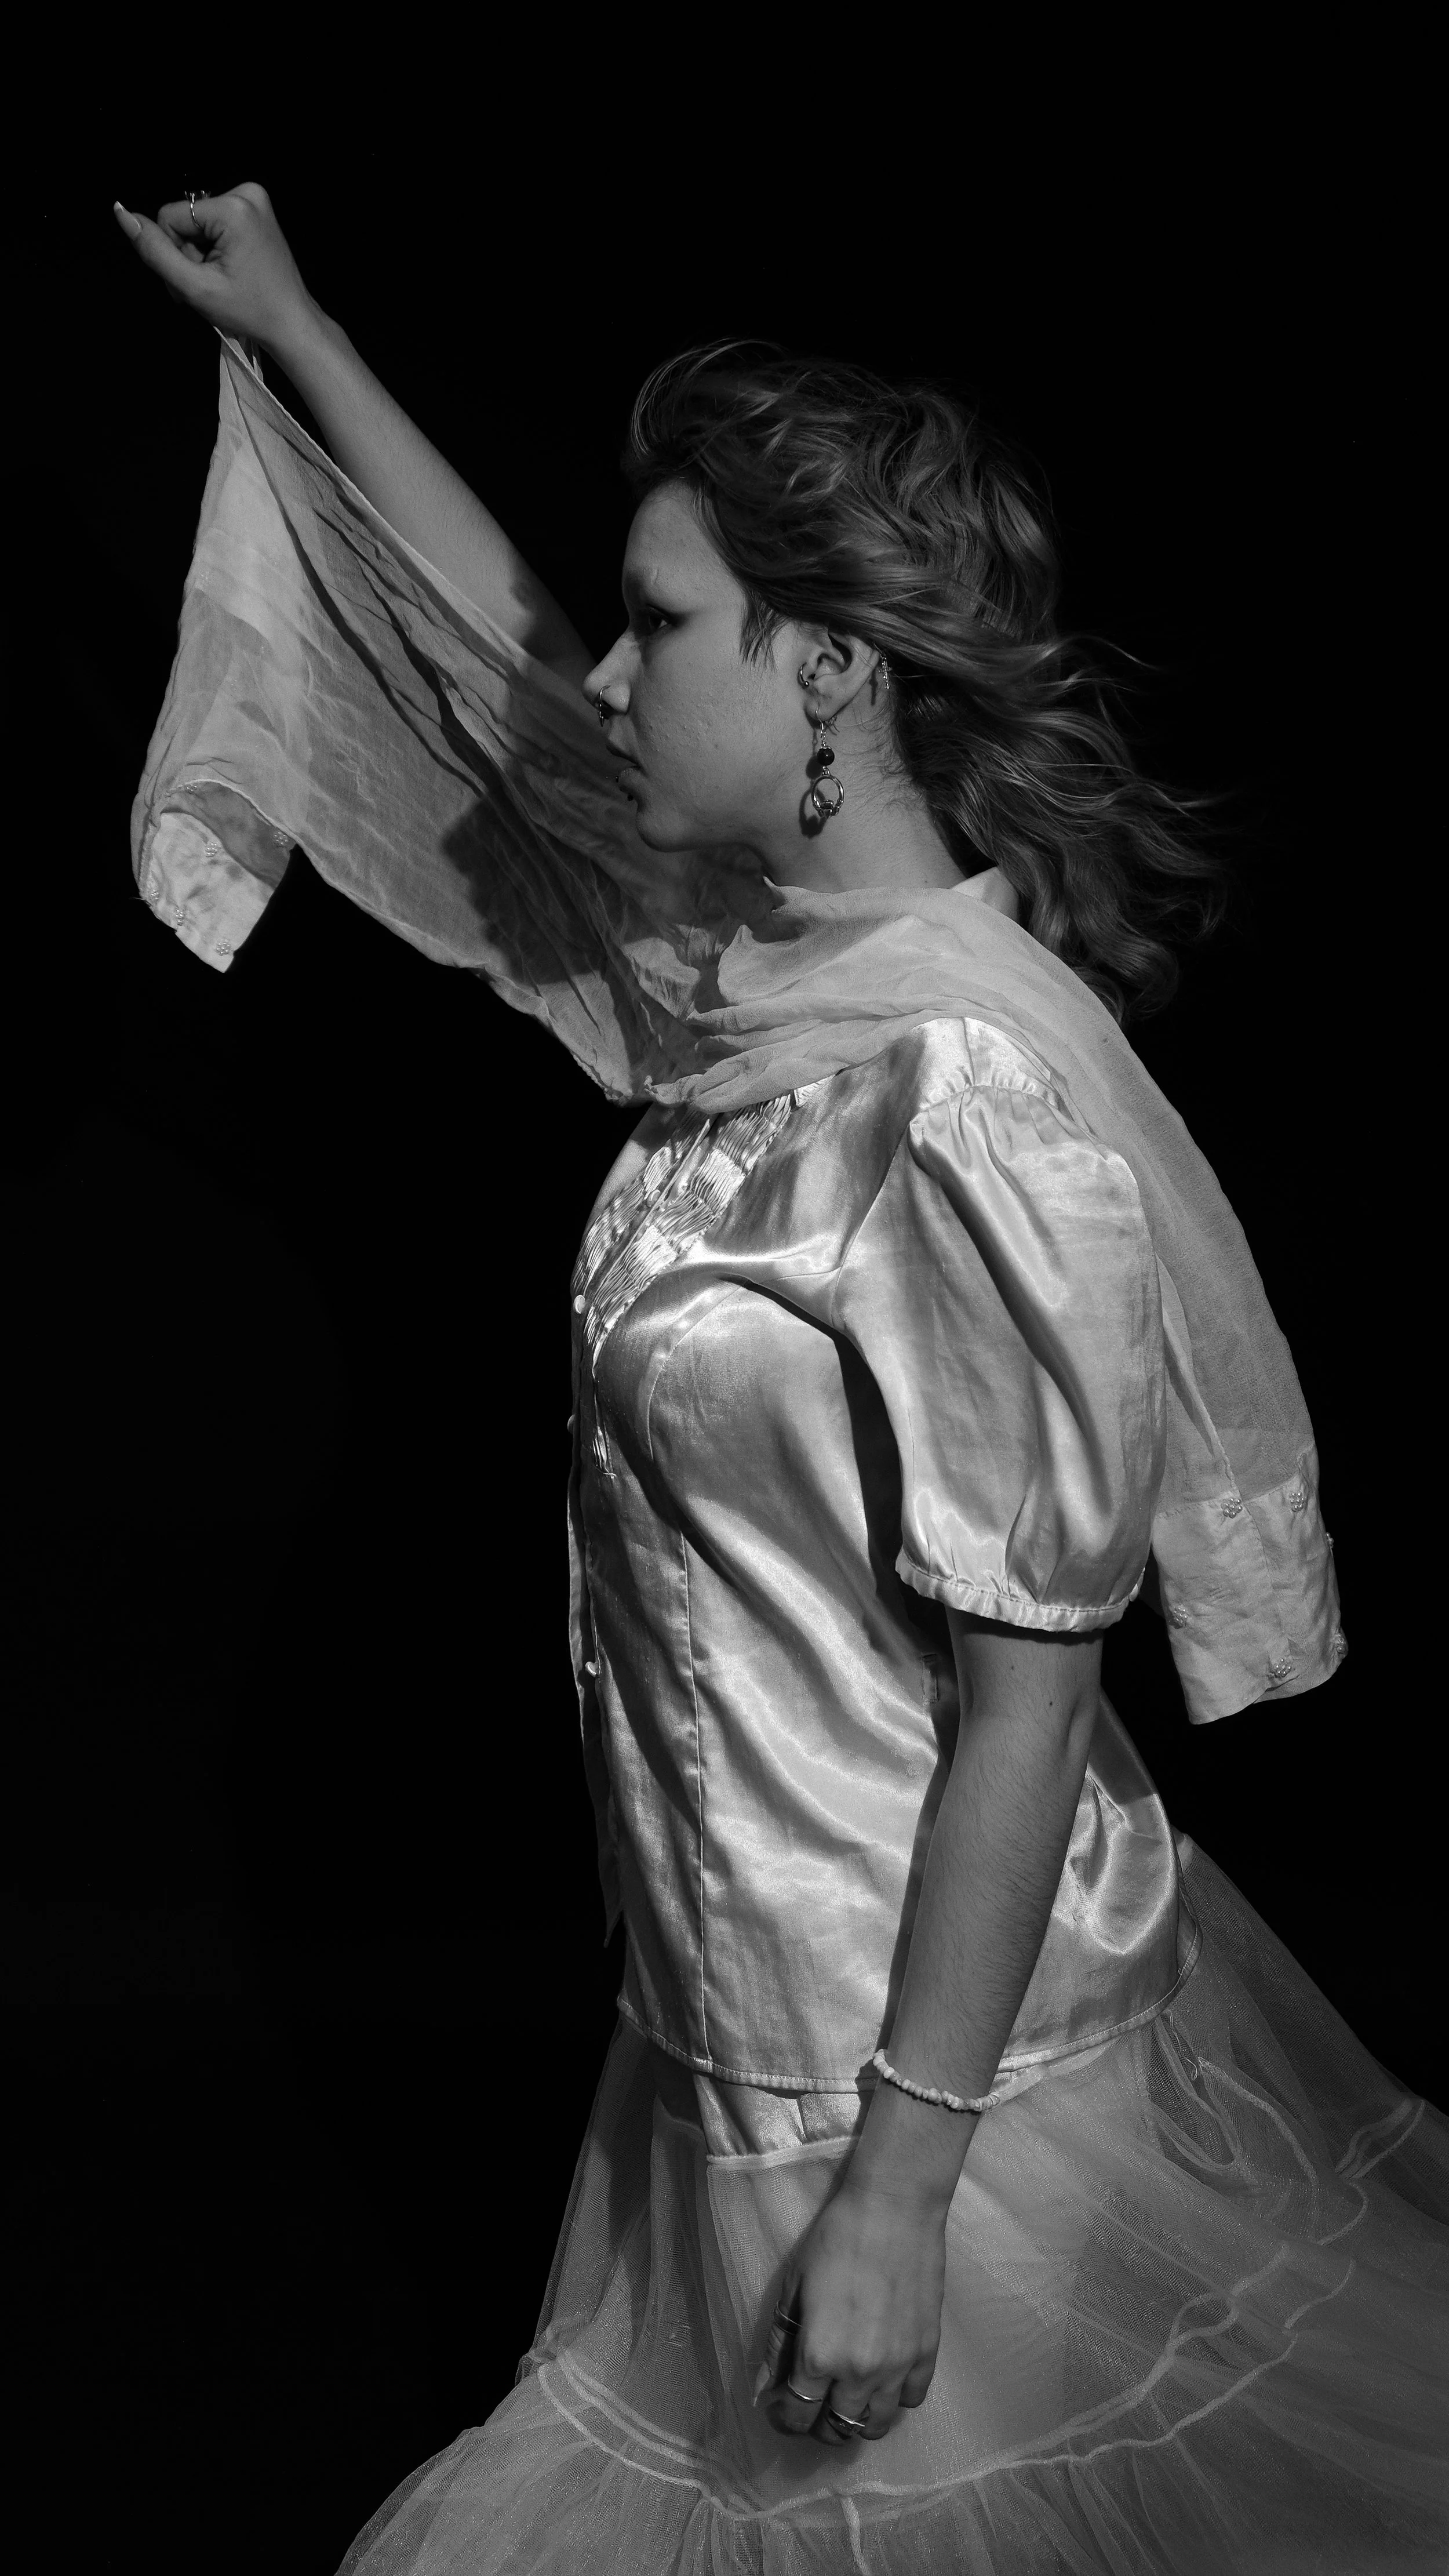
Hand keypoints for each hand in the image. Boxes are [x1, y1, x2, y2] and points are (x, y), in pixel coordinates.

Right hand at [112, 184, 315, 362]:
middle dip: (189, 255)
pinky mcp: (255, 208)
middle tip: (209, 286)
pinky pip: (214, 223)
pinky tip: (230, 270)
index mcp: (233, 207)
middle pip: (184, 219)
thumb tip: (121, 213)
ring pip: (197, 223)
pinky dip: (214, 249)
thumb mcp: (194, 287)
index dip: (174, 253)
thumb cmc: (250, 311)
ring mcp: (254, 198)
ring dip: (200, 255)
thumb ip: (154, 251)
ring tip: (221, 280)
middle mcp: (246, 192)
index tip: (196, 282)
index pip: (169, 217)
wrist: (291, 324)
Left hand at [757, 2168, 945, 2445]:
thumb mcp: (793, 2286)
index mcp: (819, 2356)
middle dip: (819, 2424)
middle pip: (837, 2429)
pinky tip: (883, 2378)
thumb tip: (764, 2387)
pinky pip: (912, 2400)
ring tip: (848, 2398)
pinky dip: (895, 2398)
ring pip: (876, 2425)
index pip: (798, 2417)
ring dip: (857, 2419)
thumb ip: (778, 2343)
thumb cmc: (836, 2239)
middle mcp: (859, 2374)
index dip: (785, 2419)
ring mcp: (899, 2368)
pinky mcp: (928, 2353)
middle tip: (814, 2403)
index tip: (781, 2408)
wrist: (894, 2208)